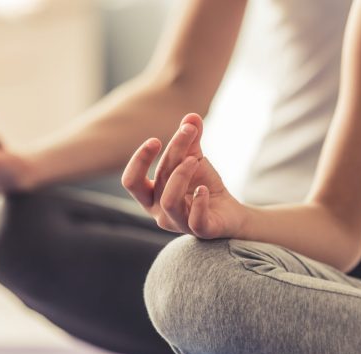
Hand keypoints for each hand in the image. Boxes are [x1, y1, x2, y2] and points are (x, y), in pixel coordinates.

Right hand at [122, 113, 247, 238]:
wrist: (229, 212)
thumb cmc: (203, 186)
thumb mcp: (194, 159)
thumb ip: (190, 139)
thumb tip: (191, 116)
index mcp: (151, 196)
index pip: (131, 181)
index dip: (139, 160)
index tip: (156, 140)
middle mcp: (160, 213)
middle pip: (156, 182)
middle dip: (170, 155)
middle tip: (186, 133)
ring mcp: (179, 223)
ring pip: (169, 201)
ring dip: (182, 174)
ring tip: (197, 159)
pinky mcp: (201, 230)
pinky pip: (195, 220)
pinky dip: (200, 201)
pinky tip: (205, 189)